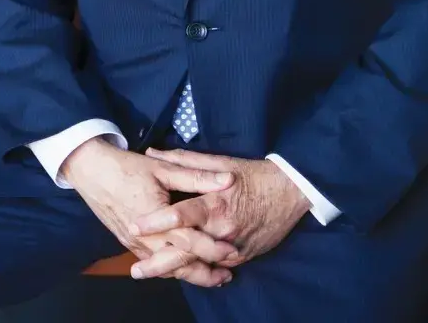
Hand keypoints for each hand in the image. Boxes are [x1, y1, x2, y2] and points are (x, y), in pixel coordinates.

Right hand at [62, 138, 237, 286]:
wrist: (91, 172)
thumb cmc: (128, 168)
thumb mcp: (164, 168)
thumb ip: (197, 176)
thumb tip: (228, 180)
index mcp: (156, 219)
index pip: (190, 241)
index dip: (213, 248)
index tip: (234, 252)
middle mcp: (145, 239)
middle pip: (179, 264)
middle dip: (205, 272)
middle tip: (228, 274)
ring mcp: (135, 245)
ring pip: (166, 268)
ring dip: (189, 273)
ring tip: (213, 277)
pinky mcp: (129, 246)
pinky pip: (154, 263)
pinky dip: (171, 269)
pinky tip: (184, 268)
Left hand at [128, 148, 310, 278]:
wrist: (292, 192)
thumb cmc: (254, 174)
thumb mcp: (222, 162)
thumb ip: (186, 161)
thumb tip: (155, 151)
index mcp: (216, 203)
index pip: (182, 215)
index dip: (158, 221)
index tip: (135, 226)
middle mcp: (223, 229)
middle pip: (187, 250)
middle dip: (159, 262)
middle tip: (136, 270)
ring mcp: (233, 247)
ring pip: (200, 264)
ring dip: (174, 270)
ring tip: (149, 273)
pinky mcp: (242, 257)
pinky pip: (216, 267)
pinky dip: (198, 270)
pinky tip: (179, 274)